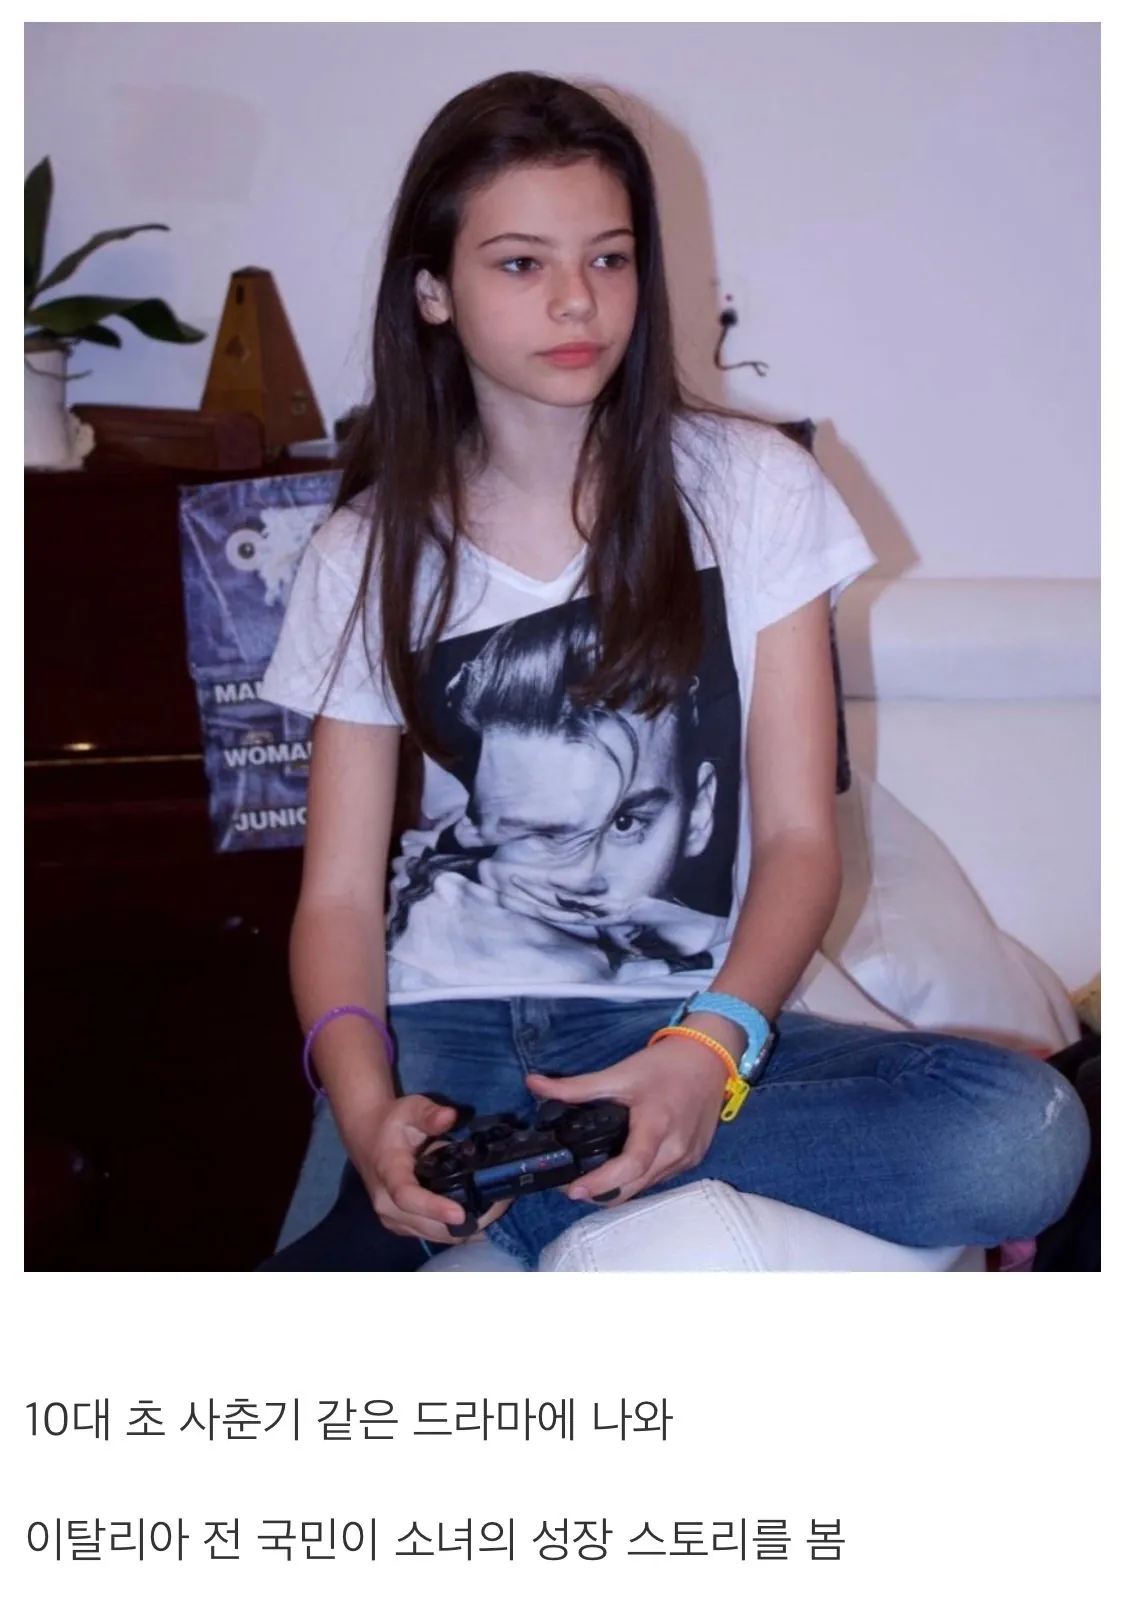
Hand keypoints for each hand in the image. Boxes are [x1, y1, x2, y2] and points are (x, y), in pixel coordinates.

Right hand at [347, 1095, 509, 1244]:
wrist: (367, 1137)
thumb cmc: (392, 1122)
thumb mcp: (410, 1108)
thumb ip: (429, 1114)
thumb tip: (450, 1116)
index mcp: (388, 1173)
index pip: (407, 1197)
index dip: (434, 1208)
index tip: (460, 1213)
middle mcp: (386, 1204)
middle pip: (429, 1226)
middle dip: (467, 1221)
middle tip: (501, 1203)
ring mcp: (394, 1219)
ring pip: (436, 1236)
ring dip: (466, 1227)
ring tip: (496, 1207)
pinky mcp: (403, 1225)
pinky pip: (434, 1235)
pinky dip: (457, 1228)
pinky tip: (479, 1212)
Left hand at [525, 1036, 728, 1207]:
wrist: (710, 1058)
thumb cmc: (665, 1065)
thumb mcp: (619, 1073)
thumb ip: (576, 1087)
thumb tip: (533, 1085)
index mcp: (657, 1125)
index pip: (629, 1166)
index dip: (600, 1183)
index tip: (573, 1190)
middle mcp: (676, 1149)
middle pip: (634, 1186)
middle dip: (601, 1193)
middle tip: (571, 1185)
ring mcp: (687, 1158)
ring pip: (646, 1186)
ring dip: (619, 1188)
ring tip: (591, 1177)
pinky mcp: (693, 1159)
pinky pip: (659, 1179)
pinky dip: (638, 1179)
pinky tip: (621, 1167)